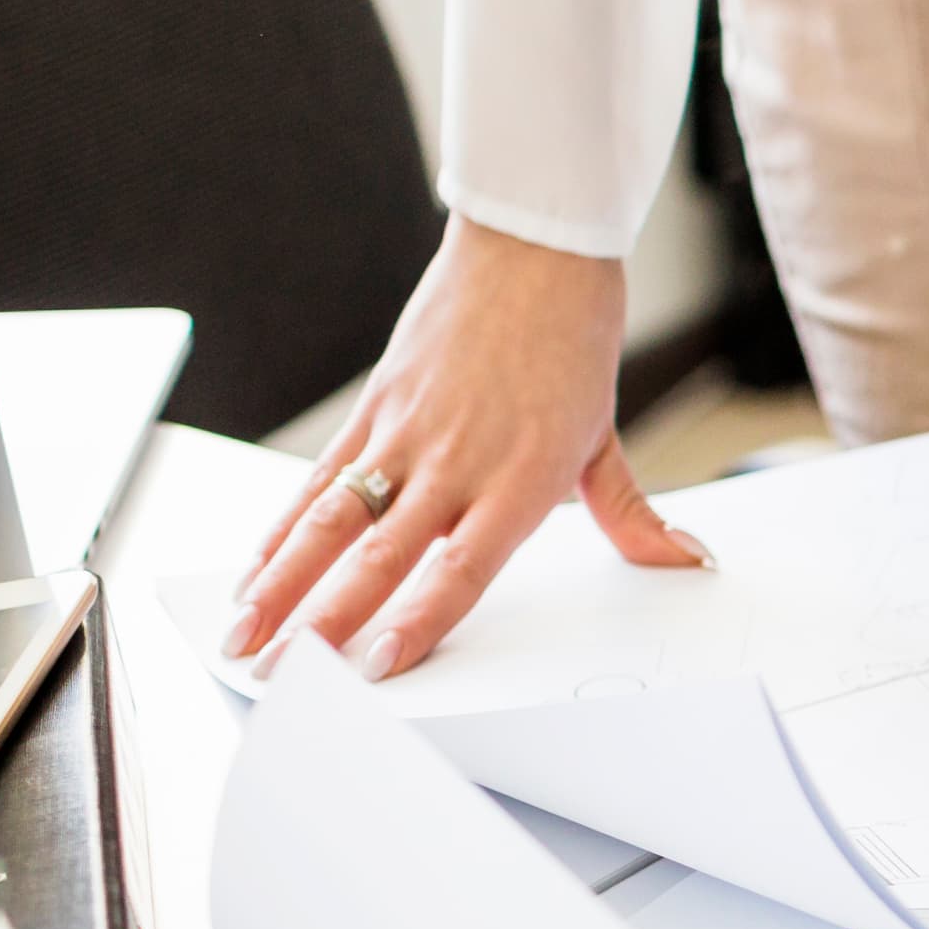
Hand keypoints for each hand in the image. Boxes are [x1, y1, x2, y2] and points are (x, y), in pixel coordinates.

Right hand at [227, 216, 705, 679]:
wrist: (534, 255)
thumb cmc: (571, 345)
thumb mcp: (605, 440)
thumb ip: (630, 516)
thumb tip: (683, 561)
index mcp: (519, 480)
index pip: (460, 568)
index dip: (416, 618)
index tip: (379, 662)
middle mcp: (455, 462)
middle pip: (379, 555)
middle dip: (324, 621)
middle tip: (284, 673)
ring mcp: (405, 435)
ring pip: (330, 521)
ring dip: (281, 583)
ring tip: (244, 633)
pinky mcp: (374, 409)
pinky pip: (319, 479)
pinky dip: (282, 529)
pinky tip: (256, 569)